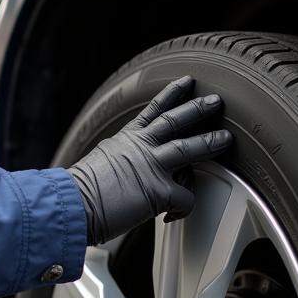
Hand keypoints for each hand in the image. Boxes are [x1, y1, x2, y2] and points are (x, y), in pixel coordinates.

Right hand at [68, 75, 231, 244]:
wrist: (72, 204)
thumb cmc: (81, 191)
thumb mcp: (102, 163)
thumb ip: (124, 161)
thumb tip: (137, 172)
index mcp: (126, 139)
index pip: (153, 110)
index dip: (172, 94)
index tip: (186, 82)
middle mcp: (140, 147)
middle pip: (175, 121)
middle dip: (198, 109)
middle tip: (215, 100)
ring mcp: (151, 166)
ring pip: (188, 148)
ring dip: (210, 142)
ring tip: (225, 138)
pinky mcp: (158, 190)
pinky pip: (185, 197)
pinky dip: (182, 208)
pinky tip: (172, 215)